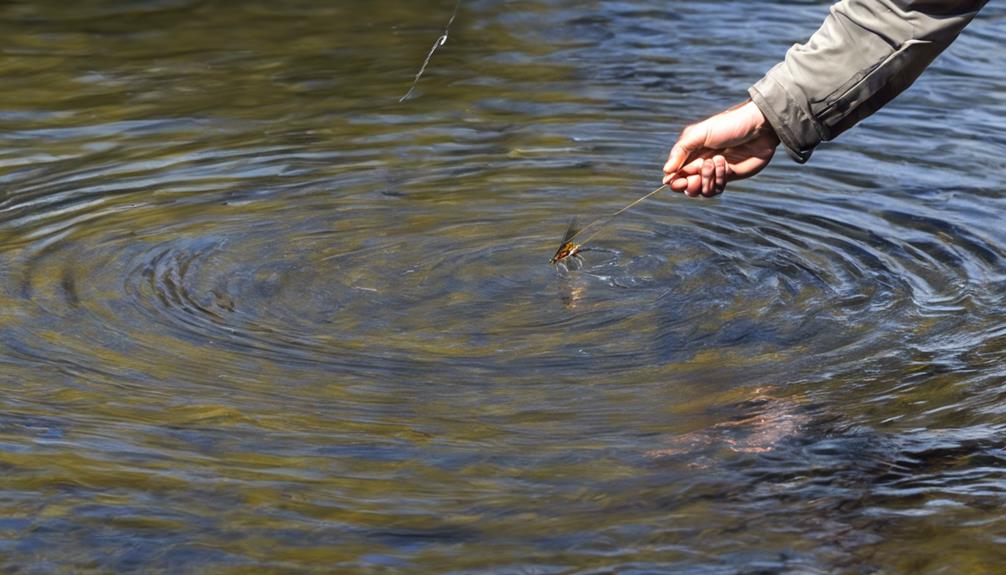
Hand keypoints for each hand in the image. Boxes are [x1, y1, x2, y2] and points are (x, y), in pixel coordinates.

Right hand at [662, 100, 779, 196]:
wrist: (758, 127)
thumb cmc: (728, 124)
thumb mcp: (700, 133)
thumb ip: (681, 151)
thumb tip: (665, 171)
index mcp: (689, 152)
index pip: (674, 173)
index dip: (674, 181)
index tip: (678, 181)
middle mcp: (699, 163)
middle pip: (686, 186)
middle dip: (689, 185)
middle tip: (696, 177)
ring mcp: (714, 171)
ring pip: (702, 190)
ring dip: (707, 180)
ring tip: (716, 162)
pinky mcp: (728, 176)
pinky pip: (717, 189)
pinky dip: (719, 181)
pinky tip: (725, 165)